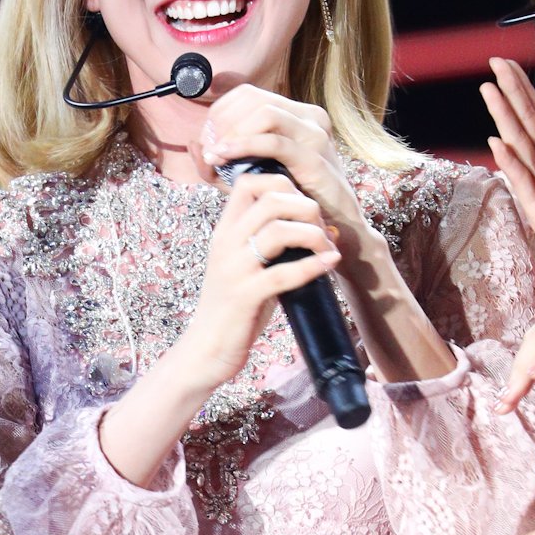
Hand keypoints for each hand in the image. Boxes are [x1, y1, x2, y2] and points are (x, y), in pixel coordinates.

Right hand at [174, 169, 341, 394]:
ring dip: (313, 235)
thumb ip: (268, 247)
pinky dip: (313, 265)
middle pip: (270, 199)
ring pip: (278, 230)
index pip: (248, 183)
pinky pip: (284, 273)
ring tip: (328, 249)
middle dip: (307, 208)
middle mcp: (225, 244)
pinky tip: (330, 264)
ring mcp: (233, 269)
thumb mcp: (245, 269)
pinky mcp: (244, 296)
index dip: (282, 183)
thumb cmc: (232, 311)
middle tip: (323, 230)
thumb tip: (314, 231)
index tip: (304, 206)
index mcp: (224, 233)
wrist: (204, 351)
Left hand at [198, 83, 372, 266]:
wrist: (329, 234)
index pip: (249, 94)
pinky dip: (242, 146)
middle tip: (208, 145)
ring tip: (214, 152)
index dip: (221, 112)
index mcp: (296, 115)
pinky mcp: (315, 158)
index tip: (207, 139)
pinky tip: (223, 157)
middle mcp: (309, 117)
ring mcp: (316, 135)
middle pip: (253, 98)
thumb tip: (193, 145)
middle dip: (222, 119)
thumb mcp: (251, 178)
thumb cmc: (291, 205)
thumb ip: (221, 164)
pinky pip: (274, 142)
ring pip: (263, 112)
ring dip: (231, 131)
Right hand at [480, 59, 534, 291]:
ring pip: (518, 145)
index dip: (524, 88)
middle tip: (493, 62)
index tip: (508, 63)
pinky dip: (510, 162)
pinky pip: (522, 181)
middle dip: (510, 92)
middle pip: (523, 122)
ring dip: (503, 118)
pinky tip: (497, 143)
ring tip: (489, 91)